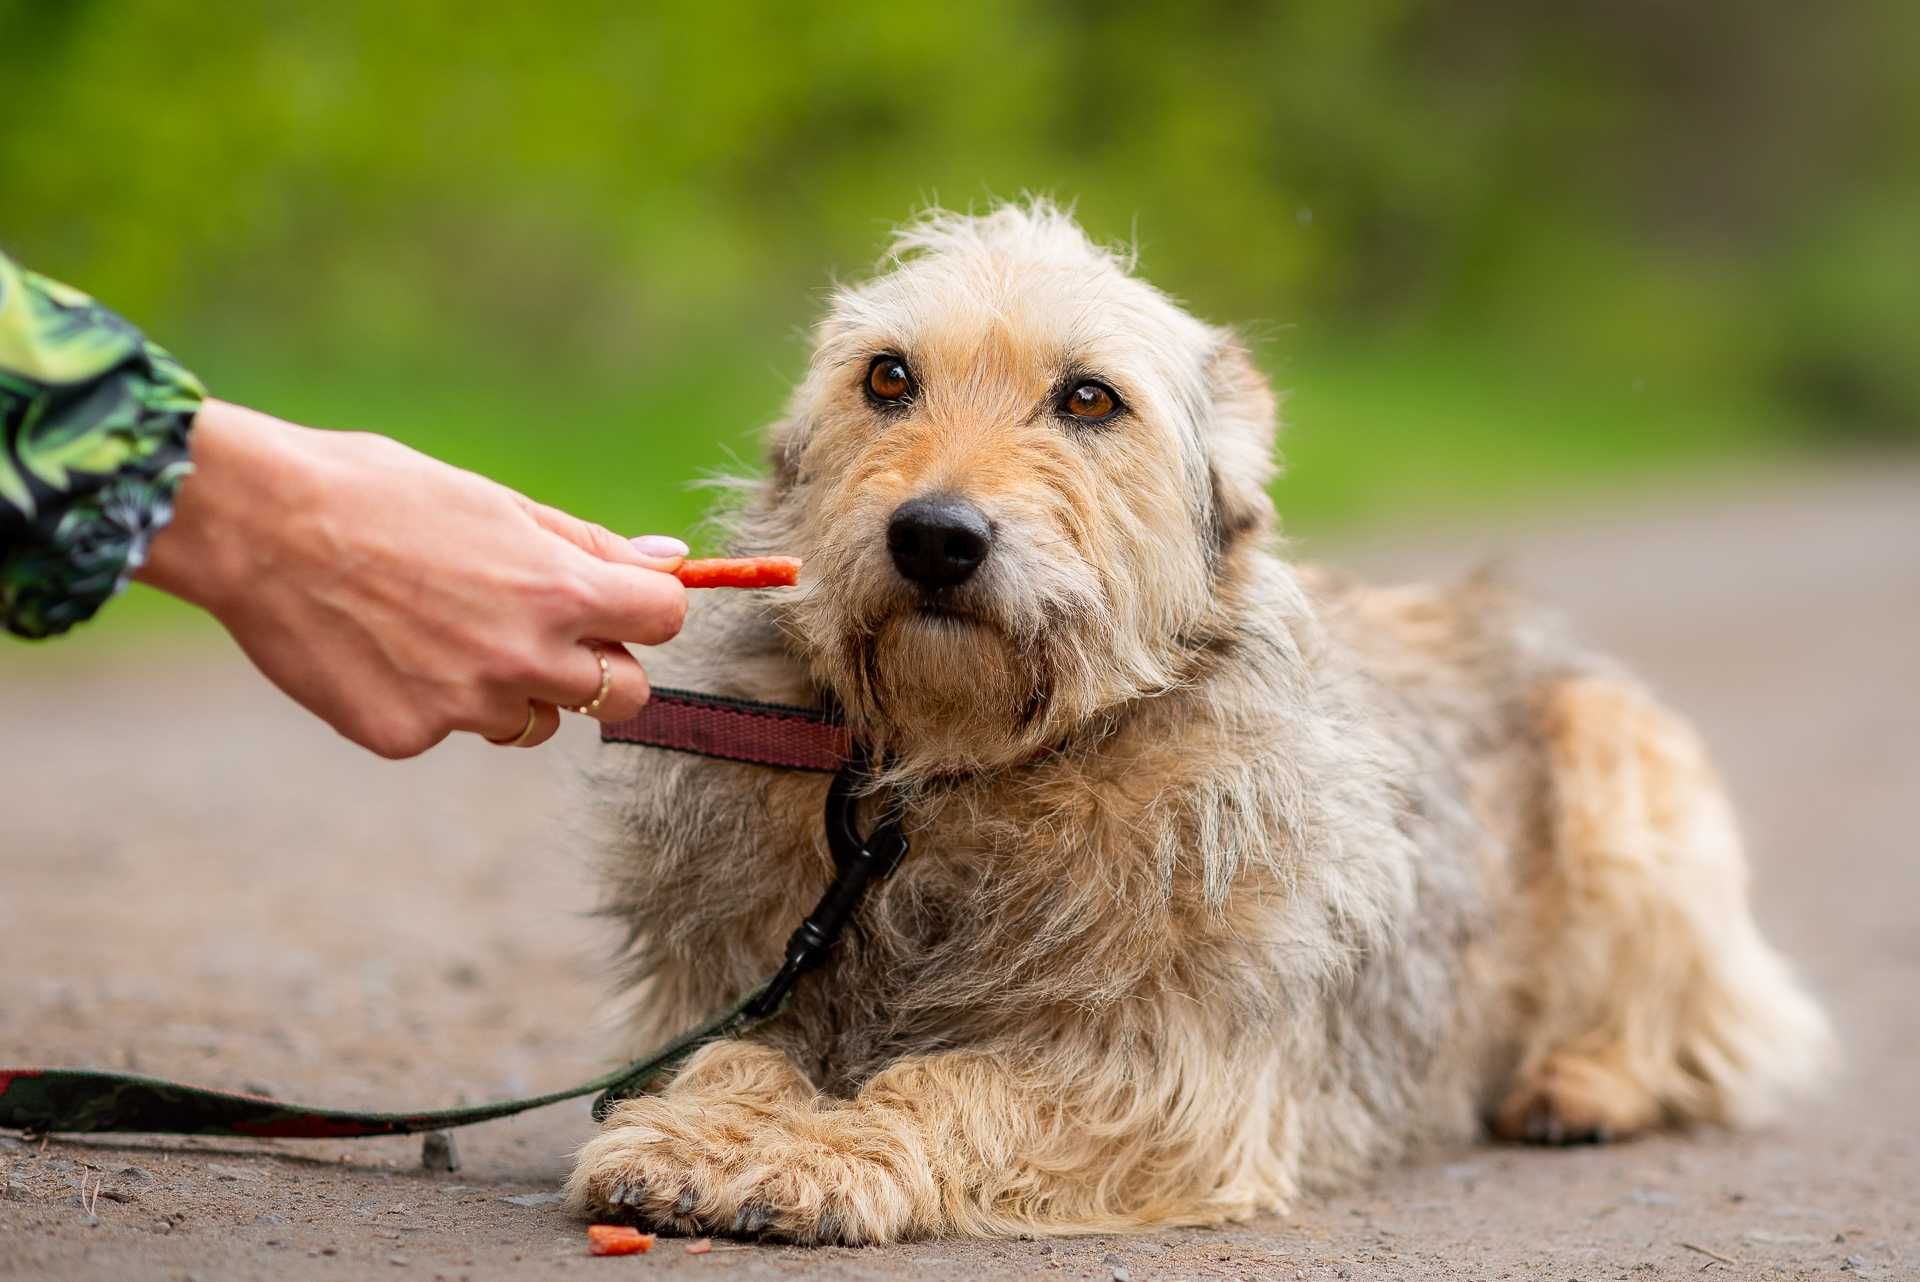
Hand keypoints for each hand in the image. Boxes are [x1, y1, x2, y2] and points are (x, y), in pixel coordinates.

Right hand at [136, 400, 687, 756]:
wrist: (257, 525)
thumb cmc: (380, 495)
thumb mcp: (496, 506)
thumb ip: (588, 546)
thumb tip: (671, 561)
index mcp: (560, 591)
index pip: (666, 620)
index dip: (648, 609)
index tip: (620, 601)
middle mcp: (525, 658)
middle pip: (624, 695)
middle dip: (602, 668)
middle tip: (547, 634)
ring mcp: (466, 706)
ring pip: (534, 721)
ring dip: (512, 688)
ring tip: (443, 629)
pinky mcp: (407, 736)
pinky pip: (452, 729)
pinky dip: (432, 699)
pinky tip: (384, 650)